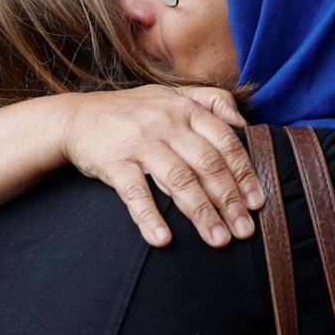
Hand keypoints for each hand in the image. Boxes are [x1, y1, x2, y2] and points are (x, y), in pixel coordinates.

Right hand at [60, 85, 263, 247]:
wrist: (76, 117)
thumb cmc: (132, 111)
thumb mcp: (172, 94)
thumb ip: (211, 100)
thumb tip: (244, 122)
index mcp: (184, 109)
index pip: (225, 142)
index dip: (244, 173)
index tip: (258, 202)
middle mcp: (166, 124)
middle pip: (207, 165)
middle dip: (230, 201)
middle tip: (245, 231)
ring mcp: (139, 143)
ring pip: (178, 180)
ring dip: (201, 213)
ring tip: (218, 240)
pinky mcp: (114, 162)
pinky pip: (135, 193)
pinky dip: (149, 217)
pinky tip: (163, 239)